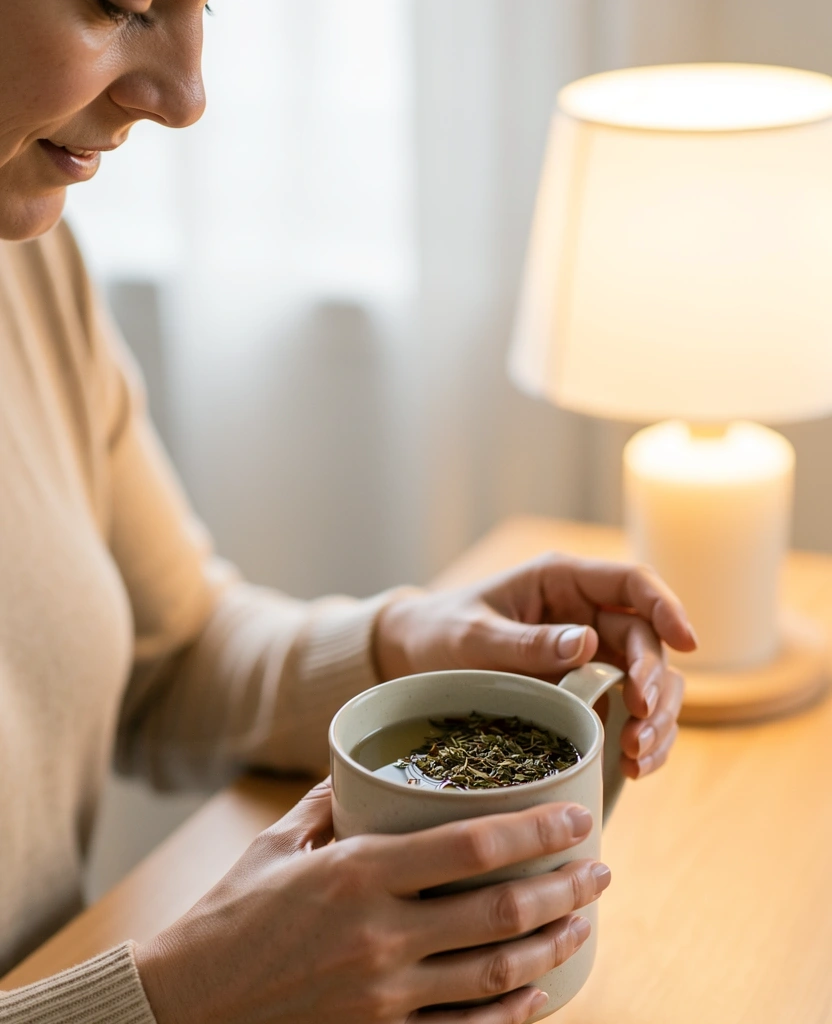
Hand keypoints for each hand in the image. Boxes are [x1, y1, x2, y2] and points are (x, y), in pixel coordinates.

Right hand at [135, 779, 609, 1023]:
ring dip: (552, 946)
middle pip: (499, 911)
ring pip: (495, 973)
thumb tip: (366, 769)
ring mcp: (384, 996)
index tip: (575, 820)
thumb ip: (330, 802)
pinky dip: (512, 1012)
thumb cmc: (230, 915)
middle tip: (599, 871)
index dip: (535, 832)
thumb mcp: (278, 844)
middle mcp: (381, 934)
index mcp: (358, 872)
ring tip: (584, 922)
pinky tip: (538, 991)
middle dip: (563, 890)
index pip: (471, 845)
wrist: (185, 1007)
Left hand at [374, 553, 696, 779]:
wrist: (416, 656)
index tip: (688, 643)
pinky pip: (626, 709)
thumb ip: (527, 641)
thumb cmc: (441, 631)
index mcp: (563, 581)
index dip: (667, 607)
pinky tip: (632, 767)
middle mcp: (586, 613)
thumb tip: (589, 645)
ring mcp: (590, 652)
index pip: (632, 583)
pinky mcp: (584, 688)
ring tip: (637, 757)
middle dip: (655, 682)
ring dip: (656, 718)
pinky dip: (638, 736)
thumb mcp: (474, 636)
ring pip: (648, 680)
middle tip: (641, 721)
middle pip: (647, 640)